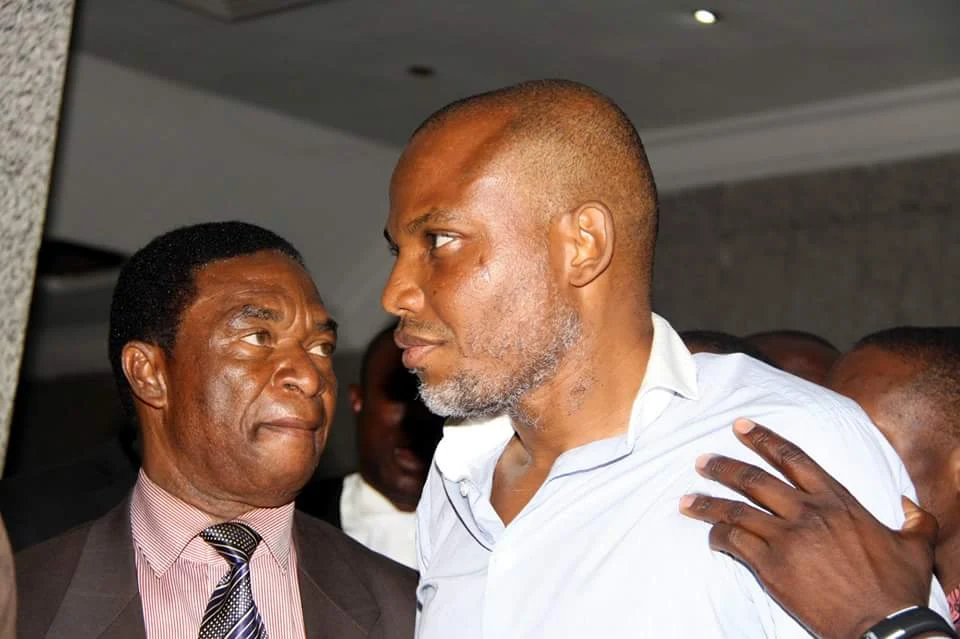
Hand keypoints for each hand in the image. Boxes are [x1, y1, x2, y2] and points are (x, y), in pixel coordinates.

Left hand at [679, 419, 937, 638]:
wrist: (883, 625)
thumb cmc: (897, 588)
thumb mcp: (914, 546)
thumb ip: (914, 520)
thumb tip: (909, 505)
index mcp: (837, 501)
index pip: (794, 459)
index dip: (764, 439)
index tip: (741, 426)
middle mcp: (808, 512)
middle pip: (754, 479)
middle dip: (723, 466)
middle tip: (701, 460)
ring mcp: (787, 538)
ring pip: (736, 510)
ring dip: (707, 503)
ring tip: (686, 499)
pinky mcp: (772, 566)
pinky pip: (735, 543)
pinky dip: (719, 537)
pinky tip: (712, 538)